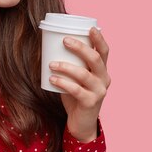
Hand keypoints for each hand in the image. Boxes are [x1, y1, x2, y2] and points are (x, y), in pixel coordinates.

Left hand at [48, 27, 110, 142]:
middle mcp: (104, 79)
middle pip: (95, 59)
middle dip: (80, 48)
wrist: (81, 123)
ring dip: (66, 66)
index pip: (104, 51)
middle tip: (64, 40)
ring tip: (51, 63)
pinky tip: (52, 79)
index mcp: (102, 71)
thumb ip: (69, 65)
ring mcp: (99, 92)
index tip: (89, 27)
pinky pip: (76, 90)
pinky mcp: (90, 103)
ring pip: (84, 74)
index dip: (99, 39)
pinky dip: (63, 83)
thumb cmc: (76, 96)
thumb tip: (47, 46)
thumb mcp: (76, 79)